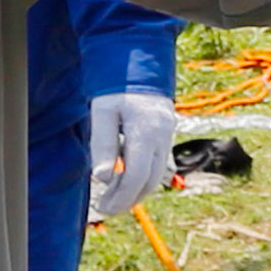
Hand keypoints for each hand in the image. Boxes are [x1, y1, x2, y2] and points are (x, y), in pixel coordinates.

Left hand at [86, 89, 176, 223]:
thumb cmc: (116, 87)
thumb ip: (103, 144)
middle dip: (128, 200)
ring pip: (158, 176)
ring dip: (136, 192)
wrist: (140, 62)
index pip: (137, 175)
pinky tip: (125, 180)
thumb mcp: (102, 112)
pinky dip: (143, 179)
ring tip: (113, 199)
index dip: (120, 197)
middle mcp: (163, 136)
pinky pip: (159, 165)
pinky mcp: (167, 134)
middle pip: (150, 181)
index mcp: (147, 130)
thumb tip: (102, 178)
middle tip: (105, 208)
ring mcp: (169, 135)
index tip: (102, 207)